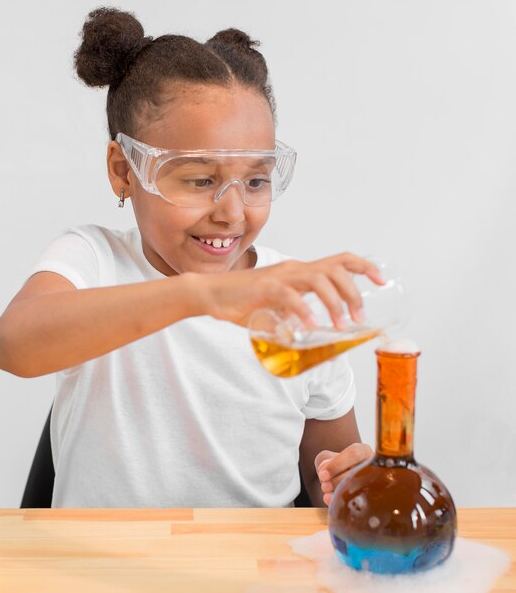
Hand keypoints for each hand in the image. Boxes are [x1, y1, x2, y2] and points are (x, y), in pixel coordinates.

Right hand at [195, 253, 384, 328]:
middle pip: (336, 269)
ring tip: (340, 324)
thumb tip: (304, 333)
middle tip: (359, 317)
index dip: (364, 266)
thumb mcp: (275, 308)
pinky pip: (290, 296)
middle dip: (354, 292)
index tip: (381, 279)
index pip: (339, 260)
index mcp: (299, 271)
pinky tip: (309, 326)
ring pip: (319, 279)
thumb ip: (291, 316)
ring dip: (335, 302)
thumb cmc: (241, 301)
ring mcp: (280, 277)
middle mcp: (294, 269)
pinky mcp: (265, 288)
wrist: (210, 294)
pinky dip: (304, 311)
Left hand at [314, 443, 373, 505]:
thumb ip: (324, 461)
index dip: (337, 464)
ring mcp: (374, 482)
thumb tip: (324, 471)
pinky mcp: (372, 497)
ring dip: (340, 492)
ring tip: (326, 495)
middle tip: (324, 487)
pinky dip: (342, 502)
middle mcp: (372, 466)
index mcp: (363, 451)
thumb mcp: (327, 457)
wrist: (340, 479)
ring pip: (360, 488)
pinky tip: (330, 502)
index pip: (354, 453)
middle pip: (357, 472)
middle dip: (338, 481)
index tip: (323, 475)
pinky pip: (359, 500)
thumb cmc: (335, 465)